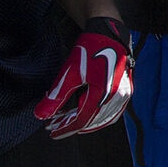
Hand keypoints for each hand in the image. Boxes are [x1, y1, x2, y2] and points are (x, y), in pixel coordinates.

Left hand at [34, 17, 132, 138]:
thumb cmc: (90, 50)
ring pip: (104, 119)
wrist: (109, 34)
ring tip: (69, 120)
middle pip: (92, 121)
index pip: (81, 120)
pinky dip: (99, 118)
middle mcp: (117, 97)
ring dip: (86, 123)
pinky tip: (88, 114)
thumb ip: (55, 97)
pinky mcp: (126, 90)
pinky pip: (113, 112)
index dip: (64, 128)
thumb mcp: (69, 73)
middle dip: (71, 125)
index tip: (51, 131)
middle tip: (54, 125)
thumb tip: (41, 115)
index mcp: (103, 93)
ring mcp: (124, 94)